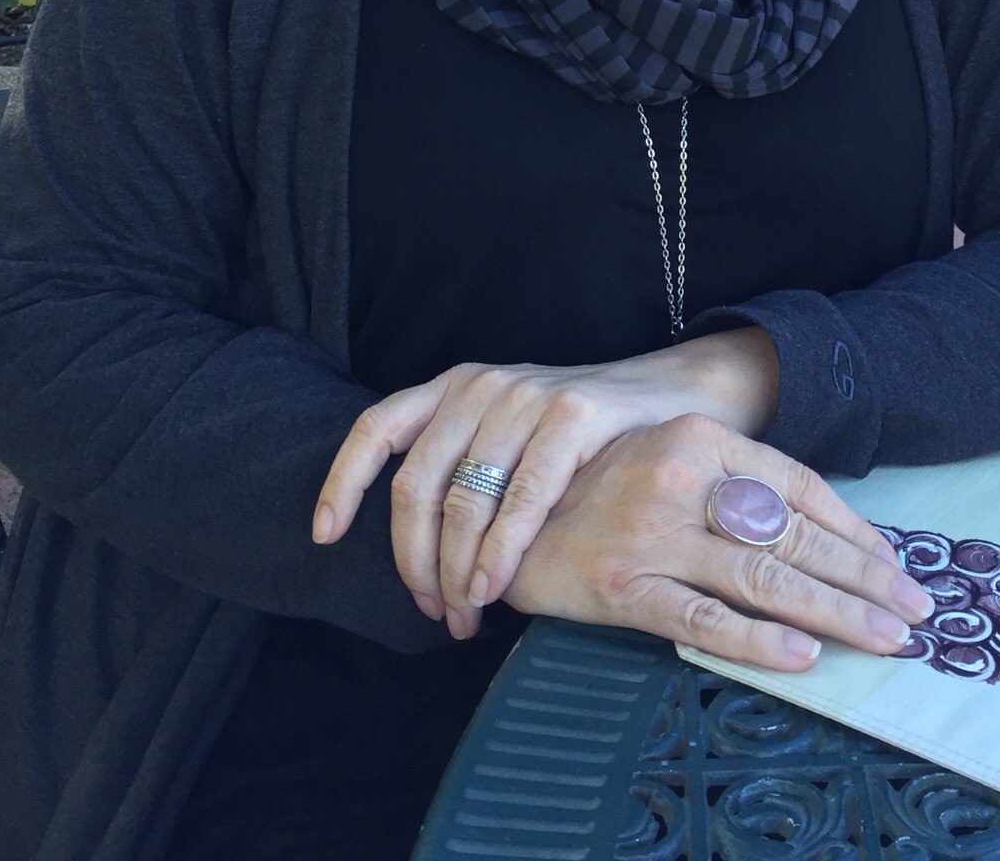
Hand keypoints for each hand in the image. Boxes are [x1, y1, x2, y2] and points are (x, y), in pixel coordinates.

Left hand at [312, 331, 779, 637]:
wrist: (675, 399)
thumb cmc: (585, 441)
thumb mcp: (510, 441)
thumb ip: (463, 474)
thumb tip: (416, 557)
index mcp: (454, 388)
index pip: (377, 428)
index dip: (342, 482)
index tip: (324, 537)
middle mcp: (481, 385)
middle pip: (416, 484)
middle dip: (413, 560)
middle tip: (432, 611)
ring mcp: (525, 394)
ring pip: (464, 498)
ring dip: (457, 570)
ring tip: (467, 614)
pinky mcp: (573, 412)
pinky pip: (522, 497)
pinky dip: (503, 550)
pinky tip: (500, 586)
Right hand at [503, 413, 931, 671]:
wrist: (499, 513)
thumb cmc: (596, 490)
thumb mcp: (667, 463)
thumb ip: (731, 488)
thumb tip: (816, 534)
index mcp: (696, 437)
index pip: (797, 486)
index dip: (854, 531)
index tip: (896, 568)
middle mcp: (678, 477)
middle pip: (791, 533)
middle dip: (862, 579)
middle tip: (915, 614)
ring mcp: (649, 532)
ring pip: (761, 575)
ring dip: (833, 612)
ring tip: (884, 638)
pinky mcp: (620, 584)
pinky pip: (702, 617)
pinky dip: (756, 638)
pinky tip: (801, 653)